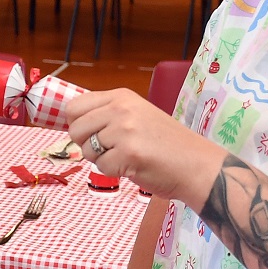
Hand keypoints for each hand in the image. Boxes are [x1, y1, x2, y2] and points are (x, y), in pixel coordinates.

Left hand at [66, 88, 227, 207]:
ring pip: (87, 150)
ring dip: (102, 160)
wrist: (196, 164)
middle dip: (87, 145)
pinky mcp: (128, 152)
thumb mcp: (136, 116)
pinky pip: (101, 167)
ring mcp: (125, 129)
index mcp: (121, 96)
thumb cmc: (166, 144)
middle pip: (75, 129)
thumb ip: (107, 115)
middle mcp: (121, 108)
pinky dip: (115, 172)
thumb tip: (71, 123)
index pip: (74, 107)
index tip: (90, 135)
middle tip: (111, 150)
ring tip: (127, 156)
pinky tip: (134, 166)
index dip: (77, 125)